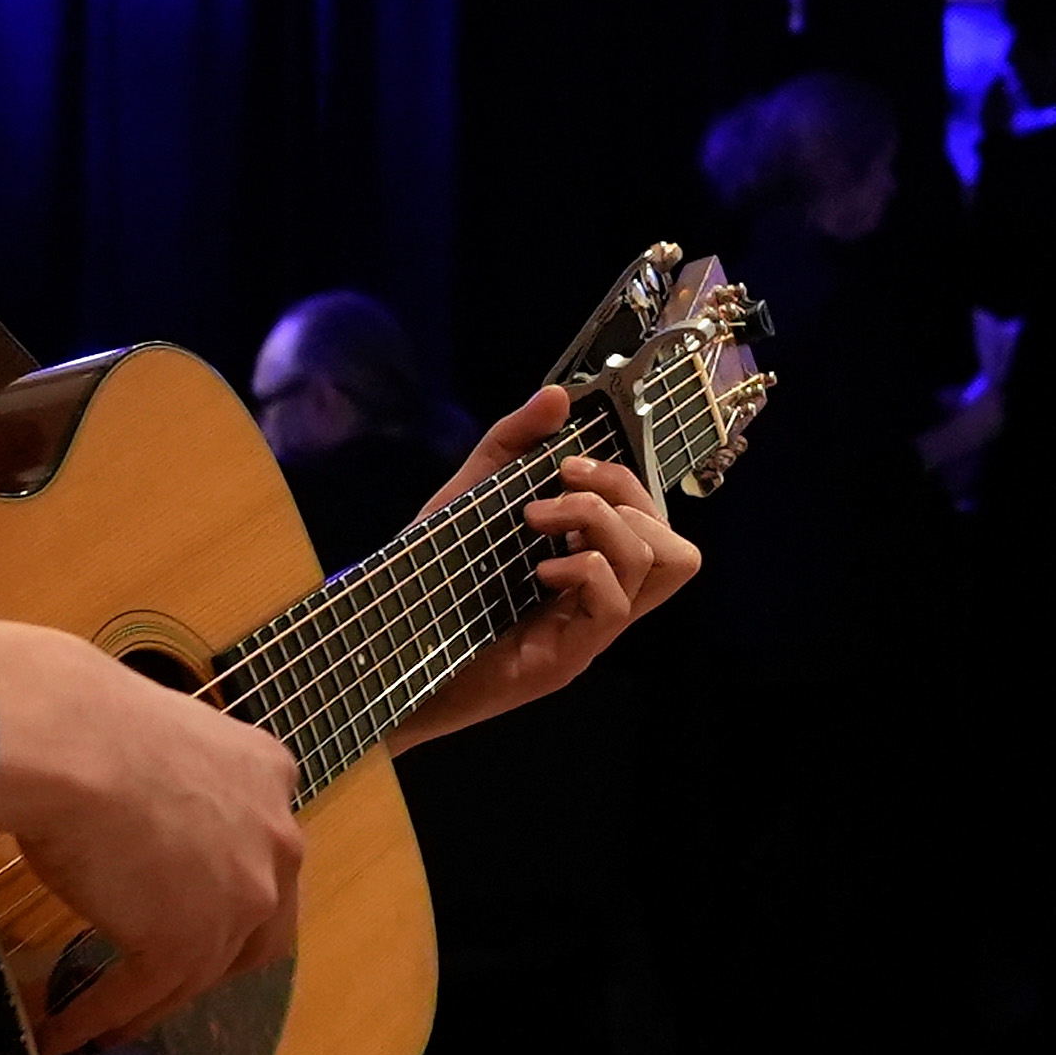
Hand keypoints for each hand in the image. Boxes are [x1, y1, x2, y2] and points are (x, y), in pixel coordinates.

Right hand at [0, 619, 307, 1039]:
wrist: (73, 740)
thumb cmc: (93, 719)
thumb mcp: (163, 737)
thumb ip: (172, 779)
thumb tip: (126, 797)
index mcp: (269, 778)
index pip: (266, 852)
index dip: (235, 889)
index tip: (198, 908)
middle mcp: (275, 842)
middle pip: (263, 926)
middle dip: (219, 959)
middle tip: (168, 977)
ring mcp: (238, 899)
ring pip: (199, 973)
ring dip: (152, 1005)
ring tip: (113, 1026)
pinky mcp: (185, 944)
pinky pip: (142, 994)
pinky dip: (101, 1018)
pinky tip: (66, 1034)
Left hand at [387, 380, 705, 746]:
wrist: (379, 647)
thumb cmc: (425, 577)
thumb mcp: (468, 495)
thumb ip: (512, 444)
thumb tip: (560, 396)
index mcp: (588, 566)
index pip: (657, 524)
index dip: (627, 481)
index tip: (566, 464)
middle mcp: (600, 601)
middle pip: (676, 545)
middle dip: (625, 494)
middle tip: (560, 487)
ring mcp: (589, 632)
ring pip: (659, 567)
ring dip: (599, 521)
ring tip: (535, 520)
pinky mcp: (566, 658)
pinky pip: (615, 604)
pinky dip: (583, 567)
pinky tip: (537, 569)